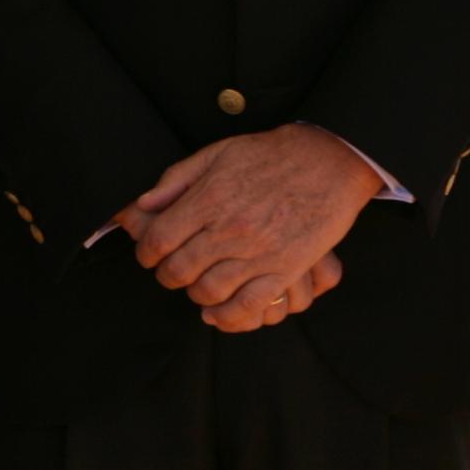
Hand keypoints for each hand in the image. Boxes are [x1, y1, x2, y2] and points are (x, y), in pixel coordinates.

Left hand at [114, 125, 379, 326]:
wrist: (326, 162)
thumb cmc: (269, 155)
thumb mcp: (217, 153)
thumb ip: (176, 179)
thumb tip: (142, 205)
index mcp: (209, 199)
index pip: (159, 240)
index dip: (146, 253)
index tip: (149, 255)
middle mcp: (229, 229)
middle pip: (179, 269)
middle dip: (167, 276)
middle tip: (170, 272)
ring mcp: (258, 252)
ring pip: (209, 291)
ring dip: (195, 294)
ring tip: (195, 286)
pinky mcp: (284, 269)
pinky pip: (248, 305)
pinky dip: (226, 316)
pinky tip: (217, 312)